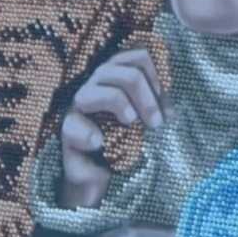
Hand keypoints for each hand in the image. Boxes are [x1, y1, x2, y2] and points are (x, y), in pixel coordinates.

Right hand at [57, 47, 161, 203]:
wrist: (99, 180)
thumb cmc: (123, 147)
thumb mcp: (144, 124)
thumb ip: (155, 109)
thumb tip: (170, 111)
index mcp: (115, 78)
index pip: (137, 56)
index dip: (156, 77)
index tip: (164, 106)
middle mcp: (95, 86)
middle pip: (125, 71)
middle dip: (147, 98)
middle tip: (157, 124)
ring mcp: (78, 107)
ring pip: (98, 90)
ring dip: (121, 105)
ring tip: (130, 124)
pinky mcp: (66, 132)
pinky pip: (74, 126)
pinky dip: (90, 134)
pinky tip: (99, 143)